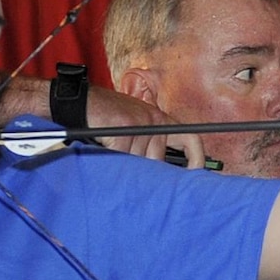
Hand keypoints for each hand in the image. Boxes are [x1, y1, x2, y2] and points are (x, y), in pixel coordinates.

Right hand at [86, 87, 205, 166]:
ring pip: (139, 162)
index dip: (197, 158)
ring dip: (124, 164)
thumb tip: (164, 175)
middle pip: (158, 160)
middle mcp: (154, 121)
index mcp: (160, 120)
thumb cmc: (108, 118)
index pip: (190, 138)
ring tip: (111, 150)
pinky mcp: (124, 129)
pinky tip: (105, 148)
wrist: (82, 103)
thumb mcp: (137, 128)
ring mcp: (140, 124)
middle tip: (130, 170)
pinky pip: (123, 157)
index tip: (196, 173)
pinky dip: (112, 159)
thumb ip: (151, 145)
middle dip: (144, 170)